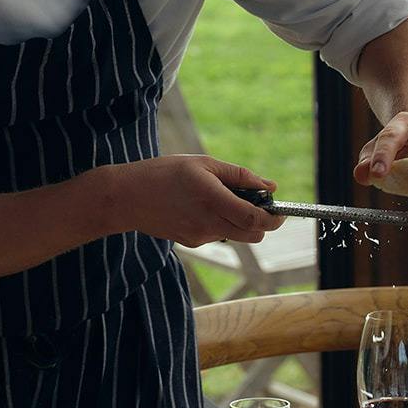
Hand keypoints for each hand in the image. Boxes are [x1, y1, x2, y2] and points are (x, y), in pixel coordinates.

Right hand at [106, 156, 284, 246]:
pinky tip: (201, 207)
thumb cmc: (165, 173)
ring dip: (241, 222)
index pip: (256, 219)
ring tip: (223, 199)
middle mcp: (209, 222)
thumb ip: (240, 176)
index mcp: (213, 198)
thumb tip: (270, 187)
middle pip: (254, 236)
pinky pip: (218, 235)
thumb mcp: (204, 163)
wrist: (127, 197)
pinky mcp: (192, 243)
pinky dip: (221, 224)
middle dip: (264, 224)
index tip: (280, 210)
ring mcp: (200, 236)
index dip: (275, 217)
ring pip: (237, 236)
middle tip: (260, 205)